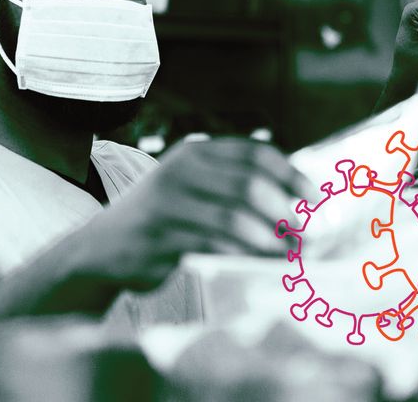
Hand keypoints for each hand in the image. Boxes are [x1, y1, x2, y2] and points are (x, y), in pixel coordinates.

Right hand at [79, 138, 317, 290]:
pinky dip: (243, 255)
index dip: (291, 174)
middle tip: (309, 234)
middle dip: (286, 210)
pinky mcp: (158, 236)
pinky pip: (212, 244)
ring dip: (270, 238)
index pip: (255, 153)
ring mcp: (167, 202)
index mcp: (196, 153)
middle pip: (249, 184)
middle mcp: (181, 170)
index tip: (317, 198)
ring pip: (233, 217)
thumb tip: (300, 206)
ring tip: (291, 253)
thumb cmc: (163, 221)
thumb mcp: (195, 191)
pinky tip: (260, 263)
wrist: (101, 249)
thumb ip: (235, 190)